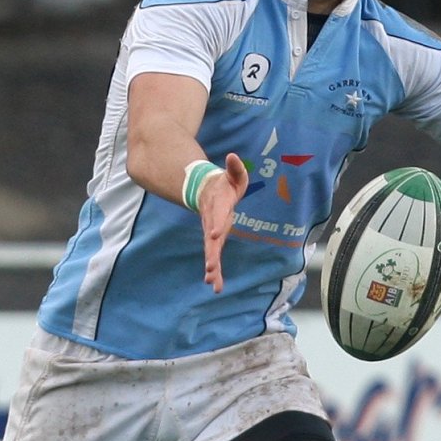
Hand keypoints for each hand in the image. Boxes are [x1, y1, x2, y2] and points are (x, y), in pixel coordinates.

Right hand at [197, 153, 248, 292]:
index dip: (216, 224)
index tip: (213, 235)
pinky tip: (215, 284)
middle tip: (211, 269)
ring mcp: (211, 231)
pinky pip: (213, 255)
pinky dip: (214, 269)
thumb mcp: (233, 175)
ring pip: (211, 251)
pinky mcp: (213, 239)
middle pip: (211, 239)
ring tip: (212, 282)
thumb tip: (233, 156)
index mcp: (218, 206)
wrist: (204, 191)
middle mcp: (212, 222)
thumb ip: (235, 168)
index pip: (217, 216)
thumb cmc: (224, 184)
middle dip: (211, 253)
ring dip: (212, 266)